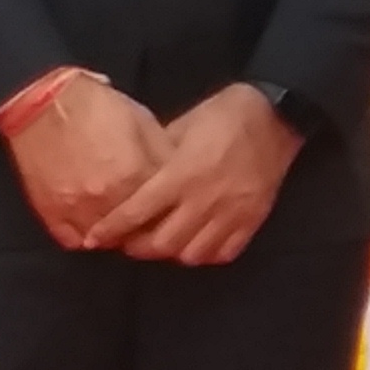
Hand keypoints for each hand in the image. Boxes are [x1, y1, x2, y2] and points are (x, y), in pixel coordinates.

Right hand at [8, 76, 165, 251]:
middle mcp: (105, 199)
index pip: (163, 210)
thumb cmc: (97, 108)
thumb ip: (163, 158)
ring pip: (106, 241)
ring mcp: (75, 210)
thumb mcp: (144, 123)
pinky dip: (85, 236)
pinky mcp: (50, 213)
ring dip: (116, 235)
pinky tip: (93, 223)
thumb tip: (178, 179)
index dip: (169, 211)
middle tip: (146, 218)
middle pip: (136, 231)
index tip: (170, 210)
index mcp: (134, 175)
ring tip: (121, 221)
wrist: (43, 102)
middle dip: (145, 227)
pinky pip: (73, 240)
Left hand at [88, 84, 306, 266]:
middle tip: (128, 242)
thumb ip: (158, 157)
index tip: (94, 239)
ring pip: (192, 254)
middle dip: (138, 247)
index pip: (137, 212)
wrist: (276, 115)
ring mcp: (231, 213)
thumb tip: (134, 177)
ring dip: (171, 253)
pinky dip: (205, 253)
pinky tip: (196, 243)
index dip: (111, 229)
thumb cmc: (223, 114)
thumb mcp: (180, 126)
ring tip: (163, 243)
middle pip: (162, 243)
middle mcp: (204, 199)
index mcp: (182, 174)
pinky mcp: (252, 219)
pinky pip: (224, 252)